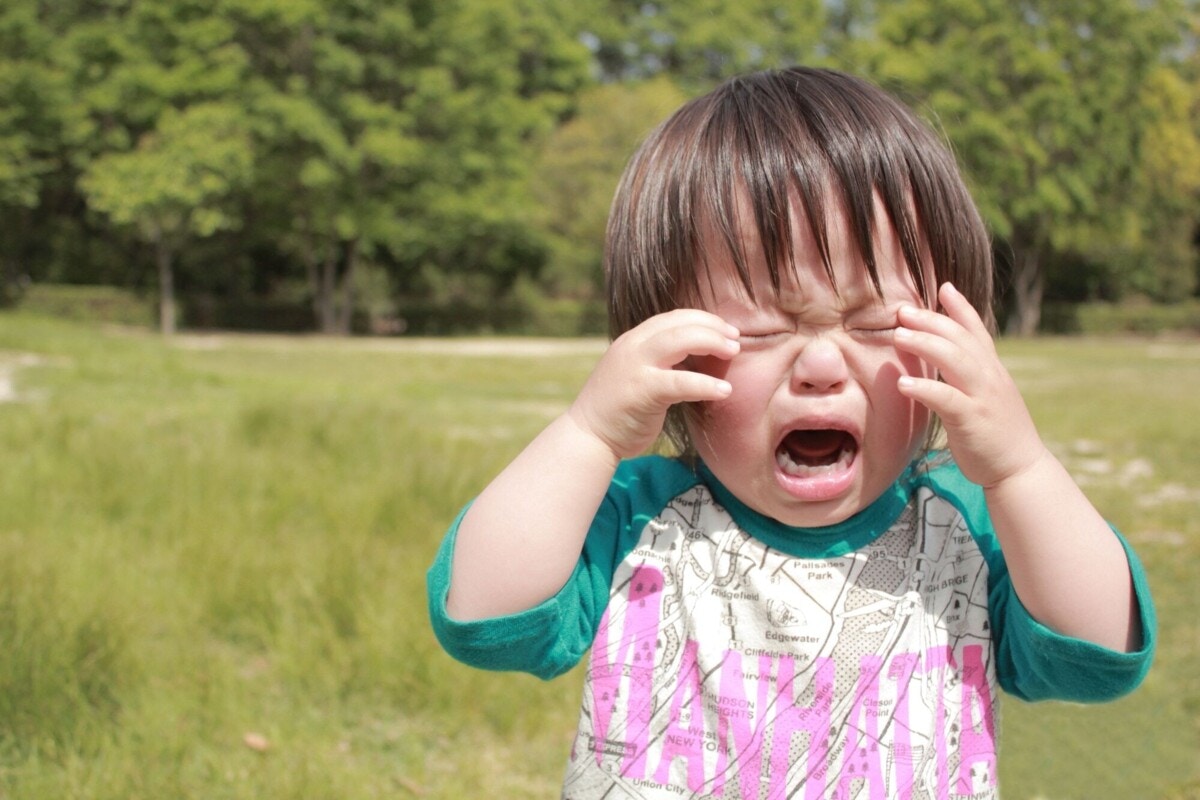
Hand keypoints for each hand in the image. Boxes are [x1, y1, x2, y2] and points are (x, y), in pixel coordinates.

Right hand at [568, 309, 739, 460]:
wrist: (589, 436)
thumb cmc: (618, 410)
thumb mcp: (638, 374)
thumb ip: (661, 362)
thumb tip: (697, 358)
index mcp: (633, 340)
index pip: (673, 317)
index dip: (703, 319)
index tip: (726, 330)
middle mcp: (633, 346)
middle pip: (680, 323)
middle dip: (713, 327)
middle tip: (736, 339)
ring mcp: (636, 366)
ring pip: (681, 341)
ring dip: (713, 343)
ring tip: (734, 353)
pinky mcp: (642, 391)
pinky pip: (682, 382)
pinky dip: (706, 384)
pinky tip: (725, 391)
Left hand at [894, 283, 1047, 488]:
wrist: (1021, 469)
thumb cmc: (997, 434)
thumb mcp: (988, 396)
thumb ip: (971, 375)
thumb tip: (949, 357)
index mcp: (993, 370)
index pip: (977, 331)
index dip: (960, 308)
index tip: (943, 287)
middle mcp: (990, 377)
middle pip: (960, 339)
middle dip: (931, 321)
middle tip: (902, 310)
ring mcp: (983, 397)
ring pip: (954, 360)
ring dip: (925, 344)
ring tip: (898, 335)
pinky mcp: (973, 420)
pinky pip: (947, 399)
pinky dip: (925, 388)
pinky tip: (903, 383)